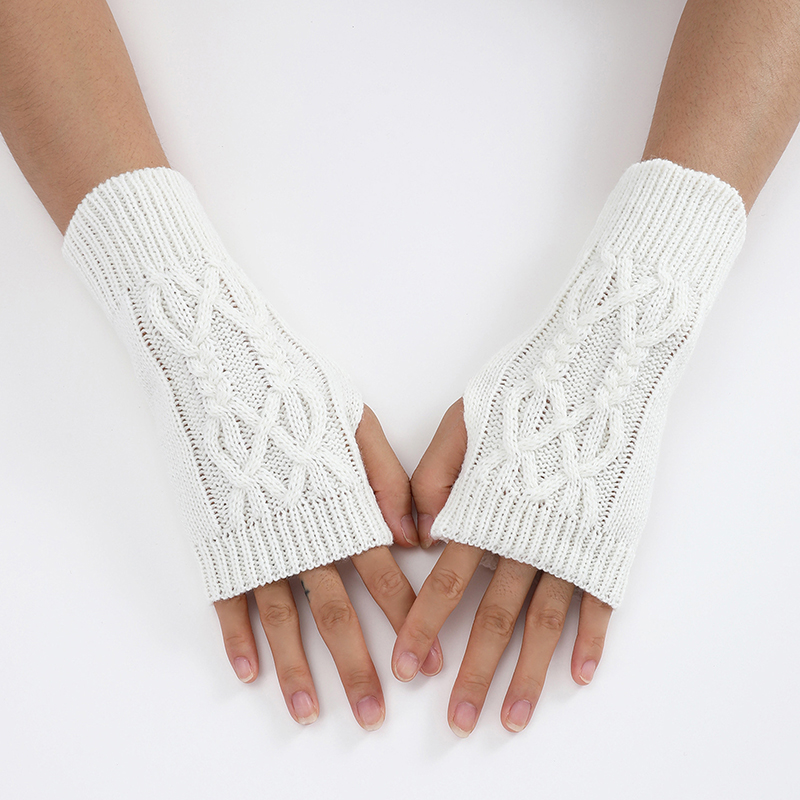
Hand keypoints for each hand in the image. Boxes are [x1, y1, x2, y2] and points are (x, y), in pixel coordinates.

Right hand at [214, 405, 441, 729]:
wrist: (229, 373)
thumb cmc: (300, 391)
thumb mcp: (358, 424)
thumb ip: (388, 482)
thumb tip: (415, 539)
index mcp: (345, 510)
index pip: (384, 578)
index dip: (407, 621)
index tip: (427, 663)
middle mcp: (306, 538)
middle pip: (337, 613)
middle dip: (357, 668)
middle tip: (372, 715)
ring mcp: (261, 544)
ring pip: (283, 618)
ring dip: (296, 669)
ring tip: (307, 713)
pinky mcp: (223, 542)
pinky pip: (229, 598)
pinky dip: (236, 638)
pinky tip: (247, 671)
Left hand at [395, 400, 611, 735]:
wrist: (594, 373)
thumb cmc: (521, 391)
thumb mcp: (462, 421)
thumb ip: (434, 478)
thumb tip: (417, 535)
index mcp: (484, 511)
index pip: (447, 582)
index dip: (425, 626)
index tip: (407, 667)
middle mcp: (524, 538)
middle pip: (493, 617)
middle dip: (473, 672)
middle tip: (458, 721)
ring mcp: (568, 545)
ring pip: (543, 623)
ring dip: (527, 675)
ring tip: (511, 718)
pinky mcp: (606, 544)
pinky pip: (599, 602)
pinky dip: (590, 642)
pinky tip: (580, 676)